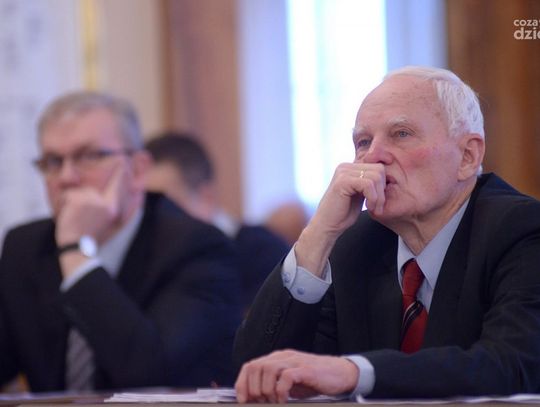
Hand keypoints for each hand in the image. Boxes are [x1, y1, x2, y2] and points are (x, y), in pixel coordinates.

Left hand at [55, 165, 123, 248]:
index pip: (116, 187)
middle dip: (80, 200)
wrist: (77, 246)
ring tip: (73, 218)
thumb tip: (104, 193)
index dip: (120, 175)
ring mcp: (92, 201)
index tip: (124, 165)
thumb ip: (105, 207)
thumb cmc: (89, 235)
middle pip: (89, 191)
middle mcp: (105, 203)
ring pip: (76, 193)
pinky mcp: (79, 200)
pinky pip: (67, 196)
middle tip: (80, 218)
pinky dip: (63, 204)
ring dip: (70, 203)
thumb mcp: (103, 222)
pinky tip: (67, 216)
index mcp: (113, 208)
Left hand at [235, 349, 358, 403]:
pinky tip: (284, 400)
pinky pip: (287, 377)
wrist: (340, 373)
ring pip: (268, 369)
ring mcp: (294, 362)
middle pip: (256, 367)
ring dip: (266, 390)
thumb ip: (274, 385)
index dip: (242, 383)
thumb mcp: (289, 382)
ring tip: (273, 402)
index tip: (243, 400)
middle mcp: (283, 357)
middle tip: (262, 402)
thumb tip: (255, 400)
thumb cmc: (314, 380)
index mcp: (277, 359)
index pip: (250, 366)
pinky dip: (281, 391)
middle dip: (254, 388)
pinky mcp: (306, 370)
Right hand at [295, 163, 385, 275]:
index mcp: (350, 168)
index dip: (383, 185)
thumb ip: (369, 184)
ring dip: (379, 196)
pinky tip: (369, 207)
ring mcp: (343, 172)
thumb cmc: (343, 214)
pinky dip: (373, 198)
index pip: (378, 167)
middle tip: (378, 207)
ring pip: (376, 176)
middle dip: (382, 190)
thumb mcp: (360, 195)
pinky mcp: (342, 181)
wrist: (327, 226)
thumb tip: (386, 177)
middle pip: (379, 169)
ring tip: (374, 209)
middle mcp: (345, 167)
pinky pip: (368, 184)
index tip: (379, 202)